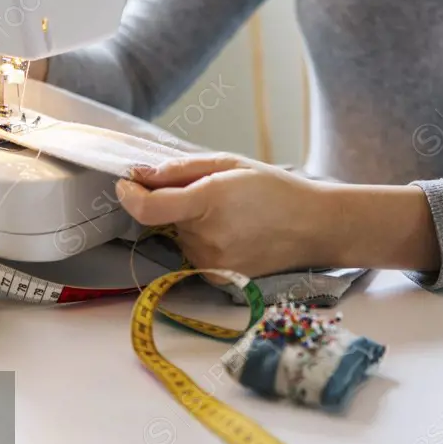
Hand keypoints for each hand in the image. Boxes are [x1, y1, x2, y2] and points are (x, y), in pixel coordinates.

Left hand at [118, 153, 442, 277]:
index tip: (126, 183)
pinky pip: (195, 255)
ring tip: (231, 214)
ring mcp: (212, 263)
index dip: (129, 195)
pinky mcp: (218, 279)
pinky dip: (204, 242)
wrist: (316, 228)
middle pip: (165, 220)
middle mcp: (207, 239)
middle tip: (212, 193)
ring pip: (180, 238)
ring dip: (191, 225)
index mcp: (208, 203)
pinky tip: (235, 234)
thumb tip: (139, 174)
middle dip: (175, 204)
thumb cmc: (276, 189)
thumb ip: (179, 169)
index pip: (148, 208)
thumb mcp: (229, 164)